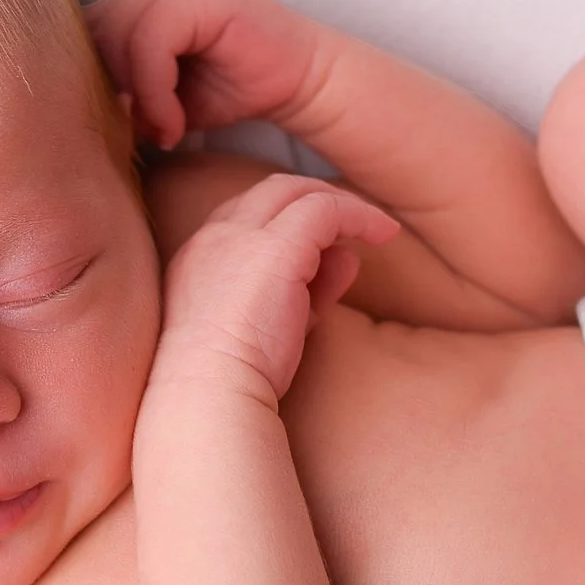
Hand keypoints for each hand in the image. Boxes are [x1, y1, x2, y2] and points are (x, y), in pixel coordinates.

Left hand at [87, 0, 326, 151]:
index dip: (85, 91)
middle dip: (108, 96)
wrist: (297, 81)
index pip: (72, 41)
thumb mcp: (154, 101)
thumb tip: (67, 118)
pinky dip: (155, 92)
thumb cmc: (225, 90)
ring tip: (163, 132)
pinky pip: (150, 43)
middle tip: (143, 136)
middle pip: (87, 40)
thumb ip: (115, 96)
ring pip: (114, 41)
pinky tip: (175, 124)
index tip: (119, 132)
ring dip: (135, 100)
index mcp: (126, 3)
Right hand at [154, 174, 398, 401]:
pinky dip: (358, 215)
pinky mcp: (276, 247)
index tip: (325, 248)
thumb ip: (308, 288)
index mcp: (200, 257)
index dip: (289, 222)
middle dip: (314, 198)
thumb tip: (347, 257)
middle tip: (353, 218)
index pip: (248, 216)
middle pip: (269, 192)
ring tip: (375, 225)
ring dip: (338, 203)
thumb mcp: (274, 325)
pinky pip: (325, 210)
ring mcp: (240, 236)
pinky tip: (384, 233)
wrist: (211, 393)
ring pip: (295, 191)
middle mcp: (214, 236)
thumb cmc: (235, 375)